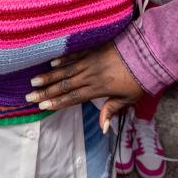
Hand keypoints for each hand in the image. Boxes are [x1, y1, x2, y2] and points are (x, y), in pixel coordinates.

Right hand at [26, 43, 145, 128]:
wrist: (147, 54)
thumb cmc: (139, 79)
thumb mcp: (128, 99)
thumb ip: (111, 110)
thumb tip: (102, 128)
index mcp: (98, 88)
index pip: (73, 97)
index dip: (57, 102)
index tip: (42, 106)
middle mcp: (91, 75)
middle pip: (64, 85)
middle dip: (46, 91)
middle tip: (29, 96)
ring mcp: (91, 60)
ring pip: (66, 70)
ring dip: (49, 76)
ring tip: (34, 80)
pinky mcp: (94, 49)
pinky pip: (75, 55)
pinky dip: (63, 59)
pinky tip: (52, 62)